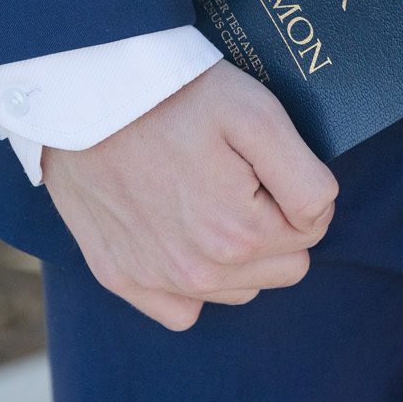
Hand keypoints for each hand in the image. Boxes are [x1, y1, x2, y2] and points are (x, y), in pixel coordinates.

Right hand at [41, 59, 338, 330]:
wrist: (85, 91)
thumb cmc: (176, 96)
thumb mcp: (258, 115)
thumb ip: (306, 178)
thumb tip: (317, 216)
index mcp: (240, 236)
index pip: (311, 229)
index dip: (296, 190)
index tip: (262, 160)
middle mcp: (198, 274)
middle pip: (281, 267)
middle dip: (272, 226)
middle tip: (234, 175)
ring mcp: (154, 280)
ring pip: (237, 289)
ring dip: (234, 253)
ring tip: (202, 194)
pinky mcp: (119, 276)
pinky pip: (181, 310)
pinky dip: (189, 282)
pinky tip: (178, 232)